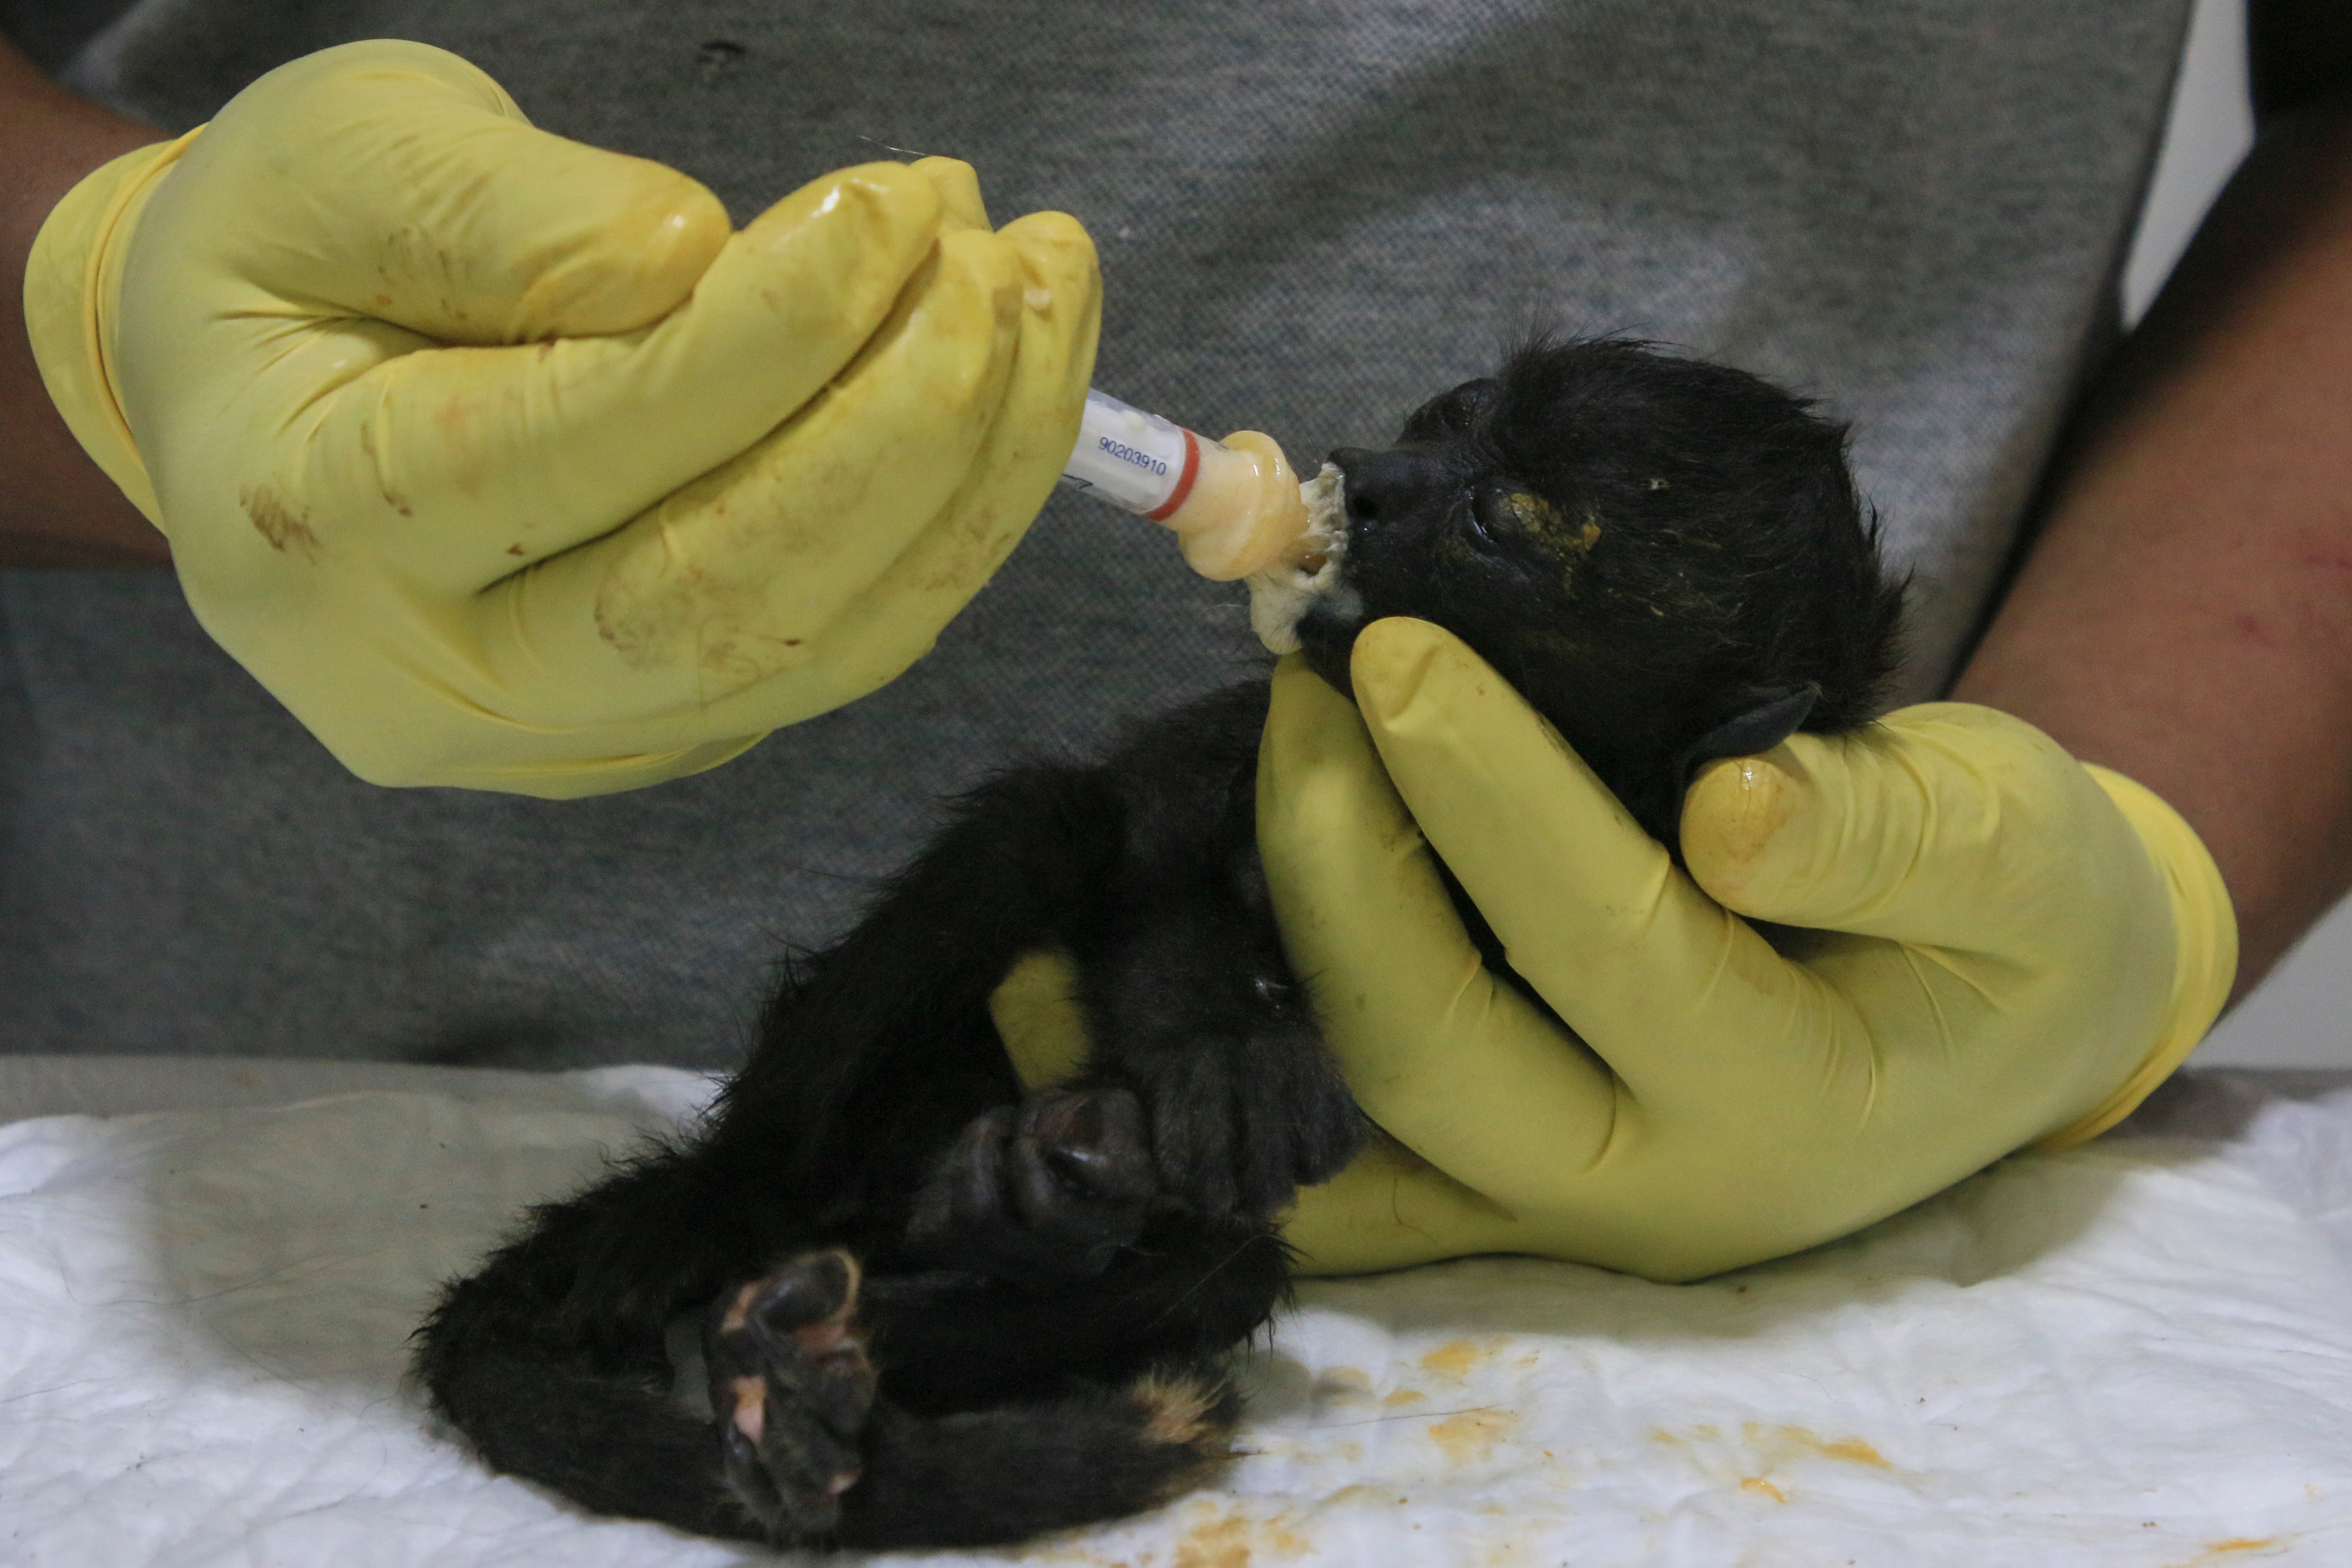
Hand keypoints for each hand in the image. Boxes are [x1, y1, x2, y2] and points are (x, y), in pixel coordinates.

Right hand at [23, 41, 1096, 794]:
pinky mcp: (679, 732)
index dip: (765, 335)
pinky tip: (1021, 381)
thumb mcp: (336, 162)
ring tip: (1044, 292)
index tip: (893, 206)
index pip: (580, 450)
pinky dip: (962, 513)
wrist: (266, 404)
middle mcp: (443, 683)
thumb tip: (699, 256)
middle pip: (721, 595)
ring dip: (975, 466)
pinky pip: (854, 641)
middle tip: (1002, 260)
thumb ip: (495, 214)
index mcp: (315, 526)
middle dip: (904, 425)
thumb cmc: (291, 258)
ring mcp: (574, 736)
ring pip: (822, 638)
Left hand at [1257, 619, 2235, 1281]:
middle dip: (1335, 860)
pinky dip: (1243, 1054)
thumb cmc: (2018, 919)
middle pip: (1428, 1055)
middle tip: (1303, 683)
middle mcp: (1650, 1193)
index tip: (1392, 646)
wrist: (2005, 1034)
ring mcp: (1553, 1216)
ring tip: (1270, 756)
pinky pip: (1329, 1159)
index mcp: (1793, 1106)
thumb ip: (1896, 838)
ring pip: (1342, 1125)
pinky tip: (1193, 913)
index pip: (1606, 937)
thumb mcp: (2021, 849)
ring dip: (1266, 943)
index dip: (1487, 788)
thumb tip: (1730, 808)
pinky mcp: (1493, 1197)